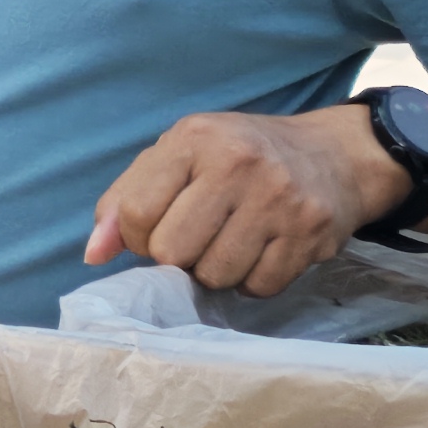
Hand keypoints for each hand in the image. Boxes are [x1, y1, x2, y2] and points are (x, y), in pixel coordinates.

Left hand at [85, 106, 407, 296]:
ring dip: (214, 271)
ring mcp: (279, 201)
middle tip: (198, 237)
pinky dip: (252, 280)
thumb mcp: (179, 156)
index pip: (135, 212)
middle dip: (176, 256)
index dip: (136, 236)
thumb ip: (126, 199)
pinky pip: (258, 288)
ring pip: (214, 276)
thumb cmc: (239, 156)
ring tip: (231, 241)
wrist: (334, 154)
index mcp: (195, 139)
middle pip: (171, 252)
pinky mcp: (311, 235)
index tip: (156, 228)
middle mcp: (238, 164)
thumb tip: (93, 254)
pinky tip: (262, 251)